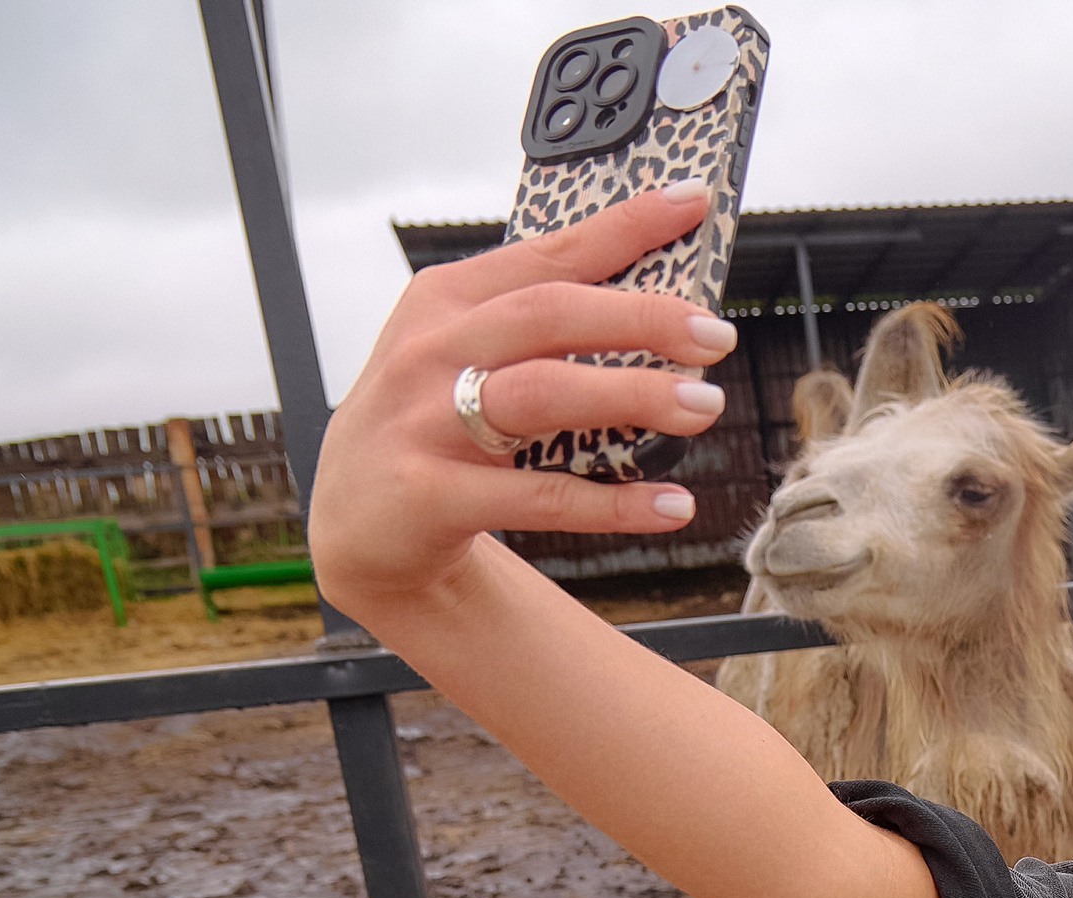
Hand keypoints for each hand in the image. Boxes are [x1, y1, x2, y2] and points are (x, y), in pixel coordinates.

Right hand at [307, 179, 738, 620]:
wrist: (356, 519)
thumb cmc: (433, 423)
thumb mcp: (468, 356)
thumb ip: (542, 327)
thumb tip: (664, 309)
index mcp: (447, 300)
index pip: (547, 252)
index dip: (623, 227)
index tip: (692, 203)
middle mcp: (430, 350)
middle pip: (549, 315)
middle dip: (641, 317)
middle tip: (716, 335)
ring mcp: (423, 421)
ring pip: (541, 394)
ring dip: (632, 395)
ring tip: (705, 405)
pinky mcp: (428, 494)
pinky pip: (538, 496)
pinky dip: (613, 503)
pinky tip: (673, 505)